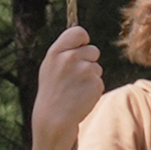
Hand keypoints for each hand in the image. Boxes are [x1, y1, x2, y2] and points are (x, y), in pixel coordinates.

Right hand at [30, 24, 103, 145]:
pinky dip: (93, 87)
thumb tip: (81, 34)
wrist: (54, 117)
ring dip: (90, 76)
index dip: (83, 40)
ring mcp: (84, 70)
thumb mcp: (51, 66)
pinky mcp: (96, 83)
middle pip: (93, 50)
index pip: (79, 32)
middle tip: (73, 77)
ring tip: (75, 88)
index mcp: (57, 52)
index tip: (80, 48)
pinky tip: (81, 95)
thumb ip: (65, 50)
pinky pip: (99, 80)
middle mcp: (70, 58)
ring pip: (97, 66)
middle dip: (88, 61)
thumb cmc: (52, 90)